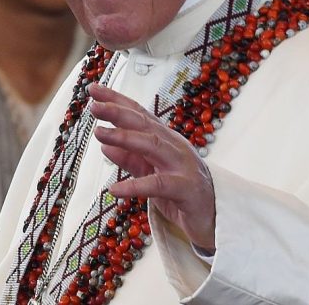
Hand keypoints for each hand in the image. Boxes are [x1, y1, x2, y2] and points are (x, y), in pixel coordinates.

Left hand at [88, 83, 216, 250]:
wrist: (215, 218)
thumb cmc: (180, 192)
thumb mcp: (150, 173)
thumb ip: (130, 159)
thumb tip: (104, 146)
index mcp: (164, 139)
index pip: (138, 114)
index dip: (117, 100)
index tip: (93, 89)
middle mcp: (174, 146)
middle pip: (144, 124)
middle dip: (118, 112)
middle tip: (93, 106)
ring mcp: (182, 166)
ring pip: (152, 145)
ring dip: (124, 137)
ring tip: (99, 134)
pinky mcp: (187, 189)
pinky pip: (159, 185)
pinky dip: (135, 185)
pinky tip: (115, 189)